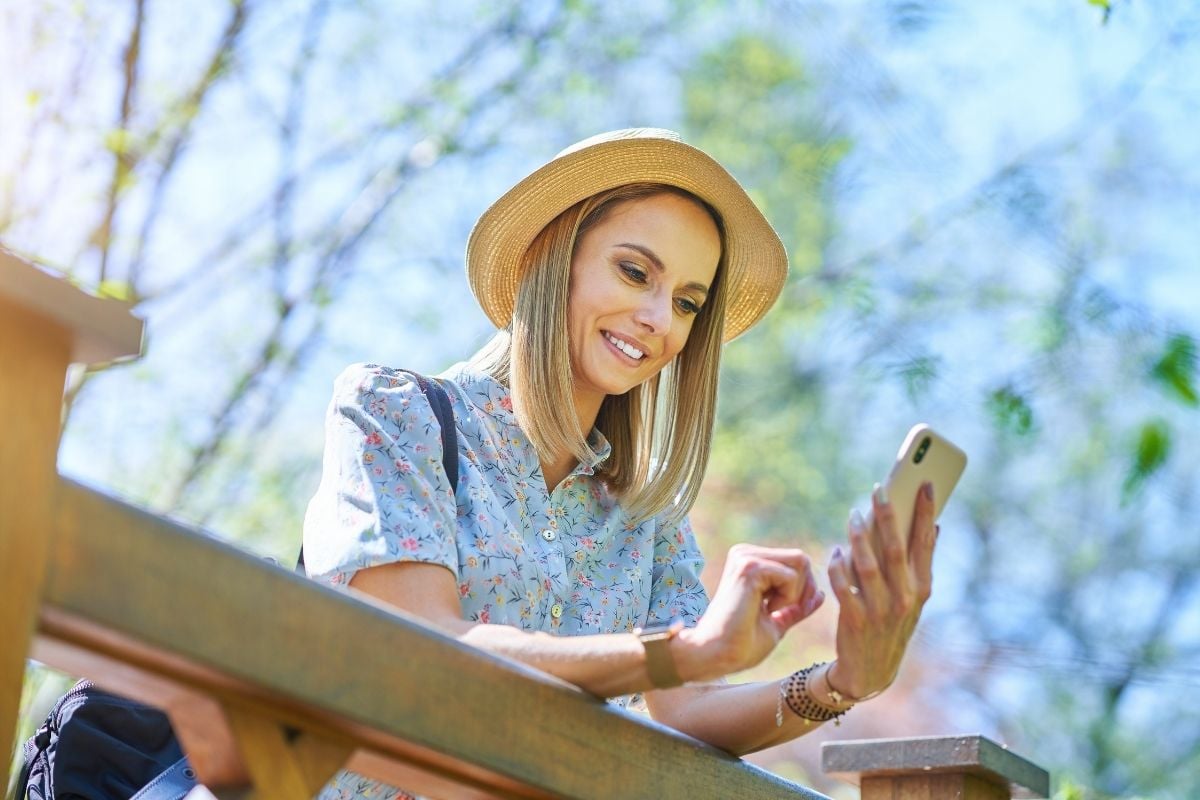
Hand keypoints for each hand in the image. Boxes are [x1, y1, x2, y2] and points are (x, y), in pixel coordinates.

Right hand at [682, 544, 823, 680]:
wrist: (717, 654)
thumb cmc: (741, 643)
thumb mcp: (778, 621)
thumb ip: (797, 606)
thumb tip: (821, 593)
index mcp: (750, 561)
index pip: (797, 562)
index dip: (803, 590)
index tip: (783, 614)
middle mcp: (746, 553)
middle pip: (801, 560)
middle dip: (802, 591)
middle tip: (779, 614)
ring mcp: (746, 556)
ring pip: (800, 563)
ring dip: (793, 595)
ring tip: (768, 611)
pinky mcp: (749, 567)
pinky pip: (791, 576)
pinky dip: (787, 598)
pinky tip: (764, 610)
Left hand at [825, 481, 937, 699]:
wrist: (869, 672)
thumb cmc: (890, 624)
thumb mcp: (912, 599)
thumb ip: (918, 564)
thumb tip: (934, 526)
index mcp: (922, 588)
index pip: (925, 543)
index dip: (925, 512)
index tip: (924, 483)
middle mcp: (906, 598)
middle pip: (896, 548)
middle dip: (888, 515)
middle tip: (879, 487)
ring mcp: (881, 610)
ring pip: (867, 564)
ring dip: (859, 536)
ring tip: (853, 514)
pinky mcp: (856, 620)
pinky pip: (844, 585)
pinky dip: (838, 566)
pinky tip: (835, 551)